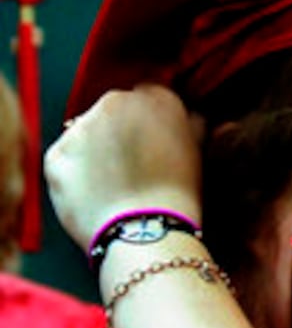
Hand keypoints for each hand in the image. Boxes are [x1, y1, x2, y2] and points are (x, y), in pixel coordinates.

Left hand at [44, 85, 204, 251]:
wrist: (146, 233)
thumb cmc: (179, 196)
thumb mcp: (200, 154)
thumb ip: (194, 126)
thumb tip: (194, 118)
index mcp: (155, 99)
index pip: (151, 94)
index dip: (155, 118)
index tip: (157, 139)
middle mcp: (115, 103)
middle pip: (115, 108)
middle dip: (122, 129)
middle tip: (135, 163)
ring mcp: (81, 128)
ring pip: (88, 131)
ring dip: (97, 147)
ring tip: (114, 182)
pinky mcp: (56, 154)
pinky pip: (66, 156)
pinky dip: (77, 170)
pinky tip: (96, 192)